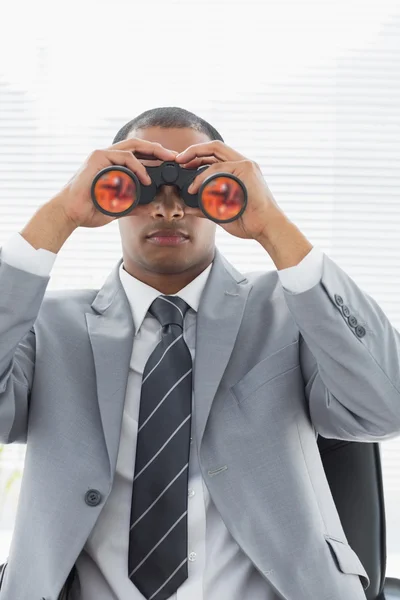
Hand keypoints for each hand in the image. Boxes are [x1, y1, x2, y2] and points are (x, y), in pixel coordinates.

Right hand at [53, 138, 178, 228]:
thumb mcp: (119, 208)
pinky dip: (138, 166)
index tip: (172, 164)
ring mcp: (102, 155)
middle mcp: (108, 156)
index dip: (156, 157)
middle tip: (176, 157)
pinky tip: (147, 179)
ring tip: (168, 162)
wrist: (70, 213)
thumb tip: (153, 208)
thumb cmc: (89, 210)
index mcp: (113, 165)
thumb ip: (136, 206)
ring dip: (153, 153)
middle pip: (138, 146)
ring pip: (133, 147)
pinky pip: (124, 157)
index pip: (138, 155)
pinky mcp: (98, 157)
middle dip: (159, 150)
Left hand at [174, 140, 285, 239]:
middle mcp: (244, 164)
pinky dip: (203, 176)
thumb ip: (205, 207)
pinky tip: (194, 187)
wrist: (266, 228)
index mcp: (239, 171)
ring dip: (195, 160)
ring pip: (215, 153)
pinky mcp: (247, 169)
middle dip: (193, 150)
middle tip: (178, 159)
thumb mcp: (221, 213)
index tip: (183, 165)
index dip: (198, 157)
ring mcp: (246, 165)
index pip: (216, 155)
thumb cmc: (249, 222)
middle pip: (215, 146)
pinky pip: (219, 167)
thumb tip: (188, 208)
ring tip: (182, 169)